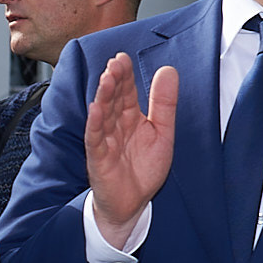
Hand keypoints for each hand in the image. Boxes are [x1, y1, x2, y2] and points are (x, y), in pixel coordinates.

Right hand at [86, 53, 178, 248]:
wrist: (133, 204)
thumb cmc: (144, 169)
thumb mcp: (163, 132)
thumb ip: (164, 103)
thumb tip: (168, 70)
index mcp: (130, 118)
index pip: (126, 91)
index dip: (125, 75)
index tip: (123, 57)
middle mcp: (115, 127)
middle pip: (113, 99)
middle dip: (114, 81)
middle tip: (115, 63)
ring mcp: (105, 142)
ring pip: (102, 115)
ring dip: (103, 97)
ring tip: (107, 79)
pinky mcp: (98, 159)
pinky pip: (95, 139)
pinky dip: (95, 125)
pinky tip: (96, 110)